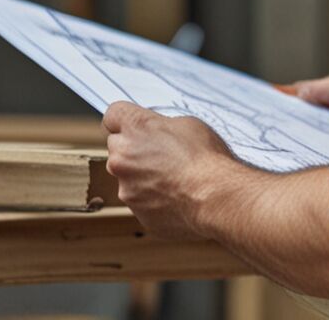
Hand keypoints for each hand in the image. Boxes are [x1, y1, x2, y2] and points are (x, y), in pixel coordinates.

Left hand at [103, 101, 236, 240]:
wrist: (216, 197)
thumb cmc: (205, 158)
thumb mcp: (188, 124)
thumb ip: (162, 127)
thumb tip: (158, 134)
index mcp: (136, 128)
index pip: (113, 115)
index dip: (124, 119)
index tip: (134, 125)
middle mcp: (122, 158)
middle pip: (117, 147)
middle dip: (133, 149)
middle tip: (161, 153)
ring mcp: (126, 188)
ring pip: (128, 177)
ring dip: (143, 176)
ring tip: (174, 178)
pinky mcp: (137, 213)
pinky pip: (141, 201)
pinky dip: (153, 198)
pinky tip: (177, 196)